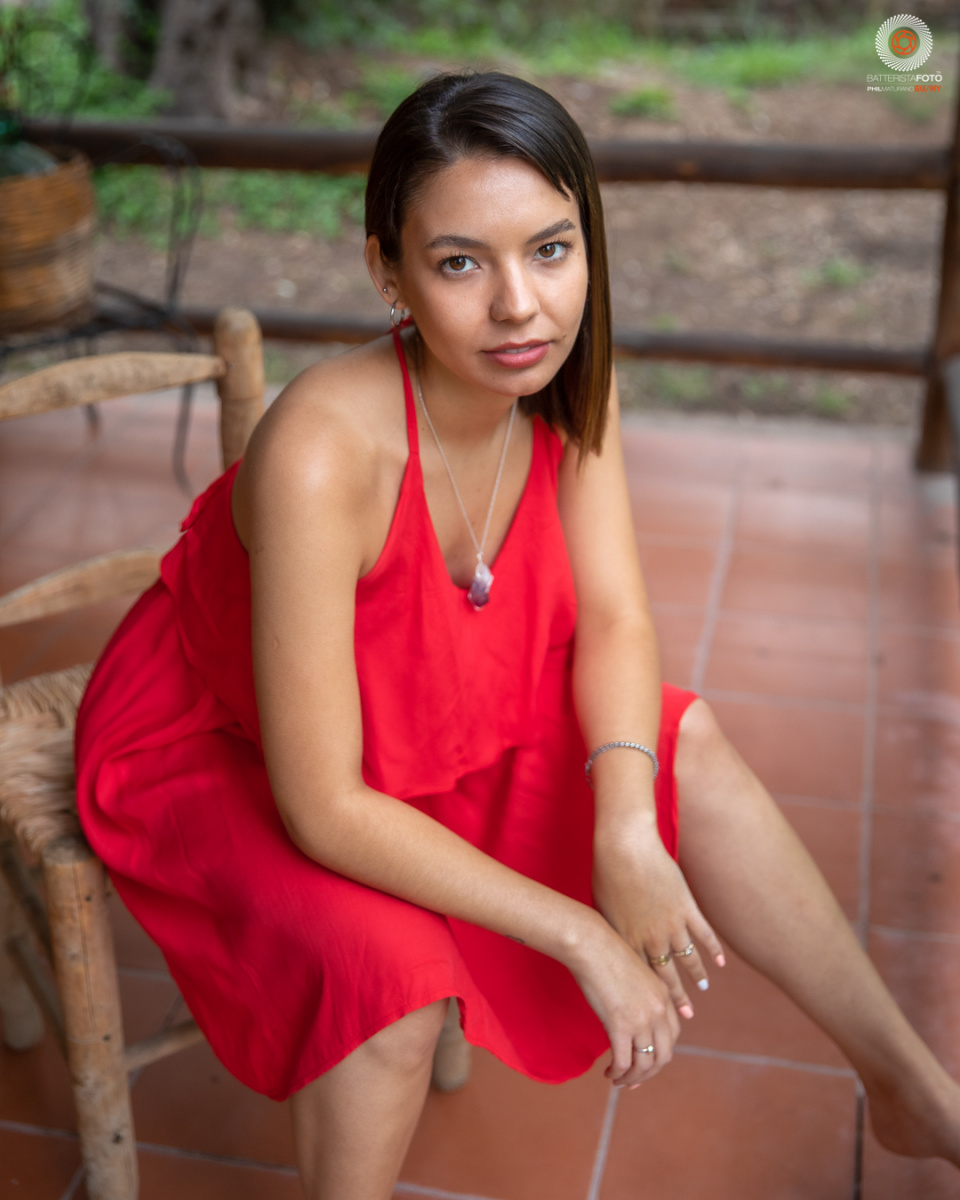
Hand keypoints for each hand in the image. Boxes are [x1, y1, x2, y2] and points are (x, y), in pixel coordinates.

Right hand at [566, 912, 680, 1087]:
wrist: (591, 944)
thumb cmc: (606, 954)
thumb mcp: (635, 976)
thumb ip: (641, 997)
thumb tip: (632, 1016)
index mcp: (664, 996)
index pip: (672, 1037)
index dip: (660, 1055)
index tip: (645, 1064)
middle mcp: (659, 1010)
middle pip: (663, 1056)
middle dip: (649, 1074)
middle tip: (633, 1081)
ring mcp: (642, 1019)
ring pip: (645, 1064)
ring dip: (632, 1078)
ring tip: (618, 1080)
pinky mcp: (620, 1025)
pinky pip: (624, 1061)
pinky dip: (618, 1073)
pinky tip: (608, 1073)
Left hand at [593, 825, 724, 1021]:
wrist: (626, 846)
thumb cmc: (607, 871)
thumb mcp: (602, 905)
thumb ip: (612, 927)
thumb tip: (612, 941)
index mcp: (627, 939)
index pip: (642, 976)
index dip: (653, 995)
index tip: (661, 1012)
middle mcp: (650, 938)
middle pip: (667, 975)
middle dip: (678, 998)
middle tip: (687, 1016)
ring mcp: (671, 924)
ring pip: (688, 959)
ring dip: (697, 976)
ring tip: (703, 988)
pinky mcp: (686, 907)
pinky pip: (704, 935)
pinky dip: (712, 951)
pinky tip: (719, 964)